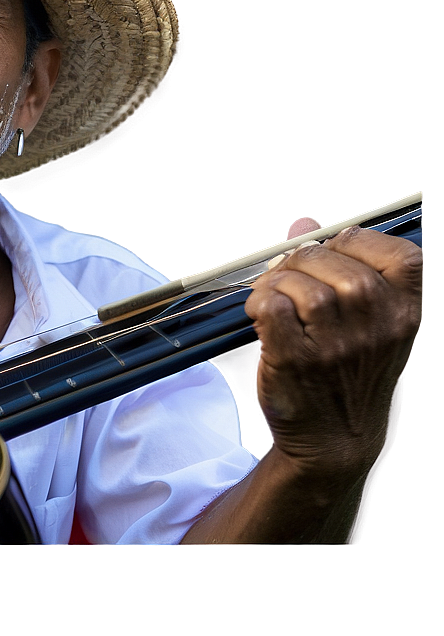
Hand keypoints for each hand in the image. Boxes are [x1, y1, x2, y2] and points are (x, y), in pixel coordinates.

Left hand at [244, 226, 422, 478]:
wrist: (334, 440)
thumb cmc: (348, 376)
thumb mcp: (366, 325)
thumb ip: (340, 267)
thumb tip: (304, 223)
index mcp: (405, 314)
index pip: (400, 254)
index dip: (355, 242)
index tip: (333, 252)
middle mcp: (379, 328)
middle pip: (336, 259)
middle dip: (301, 259)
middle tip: (288, 275)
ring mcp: (338, 345)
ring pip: (300, 281)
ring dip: (276, 282)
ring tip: (274, 297)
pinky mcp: (298, 359)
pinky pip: (271, 306)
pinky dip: (258, 302)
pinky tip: (260, 314)